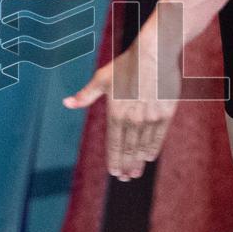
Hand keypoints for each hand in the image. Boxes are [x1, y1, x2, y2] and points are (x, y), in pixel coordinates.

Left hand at [64, 43, 179, 180]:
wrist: (154, 53)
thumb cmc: (126, 64)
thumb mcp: (101, 78)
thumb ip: (86, 95)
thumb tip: (67, 103)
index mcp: (115, 112)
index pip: (113, 144)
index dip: (113, 160)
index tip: (113, 173)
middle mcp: (132, 118)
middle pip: (128, 149)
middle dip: (125, 166)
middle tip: (124, 178)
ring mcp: (150, 117)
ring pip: (143, 146)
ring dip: (138, 162)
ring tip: (135, 173)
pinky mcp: (165, 113)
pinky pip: (158, 137)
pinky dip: (153, 148)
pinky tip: (148, 157)